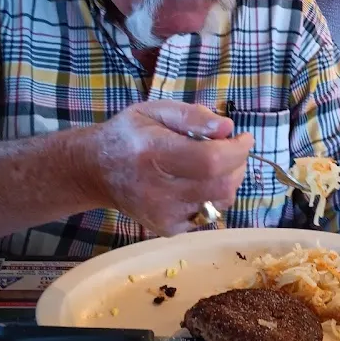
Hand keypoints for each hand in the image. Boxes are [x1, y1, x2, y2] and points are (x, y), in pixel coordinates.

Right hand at [85, 101, 252, 235]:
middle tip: (232, 150)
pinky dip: (212, 197)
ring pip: (219, 203)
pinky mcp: (167, 229)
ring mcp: (163, 214)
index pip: (211, 160)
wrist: (95, 171)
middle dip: (238, 165)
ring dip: (228, 181)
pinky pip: (207, 215)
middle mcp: (158, 189)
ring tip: (216, 165)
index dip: (237, 150)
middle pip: (221, 185)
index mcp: (154, 153)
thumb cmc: (128, 134)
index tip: (244, 138)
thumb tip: (228, 127)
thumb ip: (192, 115)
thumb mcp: (155, 111)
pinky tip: (197, 183)